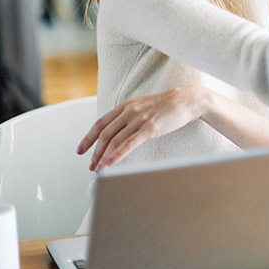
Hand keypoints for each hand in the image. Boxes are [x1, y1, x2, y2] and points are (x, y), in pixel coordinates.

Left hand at [77, 86, 212, 170]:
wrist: (187, 100)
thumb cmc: (168, 106)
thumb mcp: (143, 107)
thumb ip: (129, 116)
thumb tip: (118, 131)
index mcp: (125, 106)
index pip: (100, 123)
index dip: (88, 138)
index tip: (81, 150)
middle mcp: (129, 111)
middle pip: (104, 134)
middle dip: (94, 152)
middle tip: (91, 165)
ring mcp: (139, 119)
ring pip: (114, 140)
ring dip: (103, 156)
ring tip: (99, 168)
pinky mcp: (150, 128)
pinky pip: (129, 143)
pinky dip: (117, 155)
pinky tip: (111, 163)